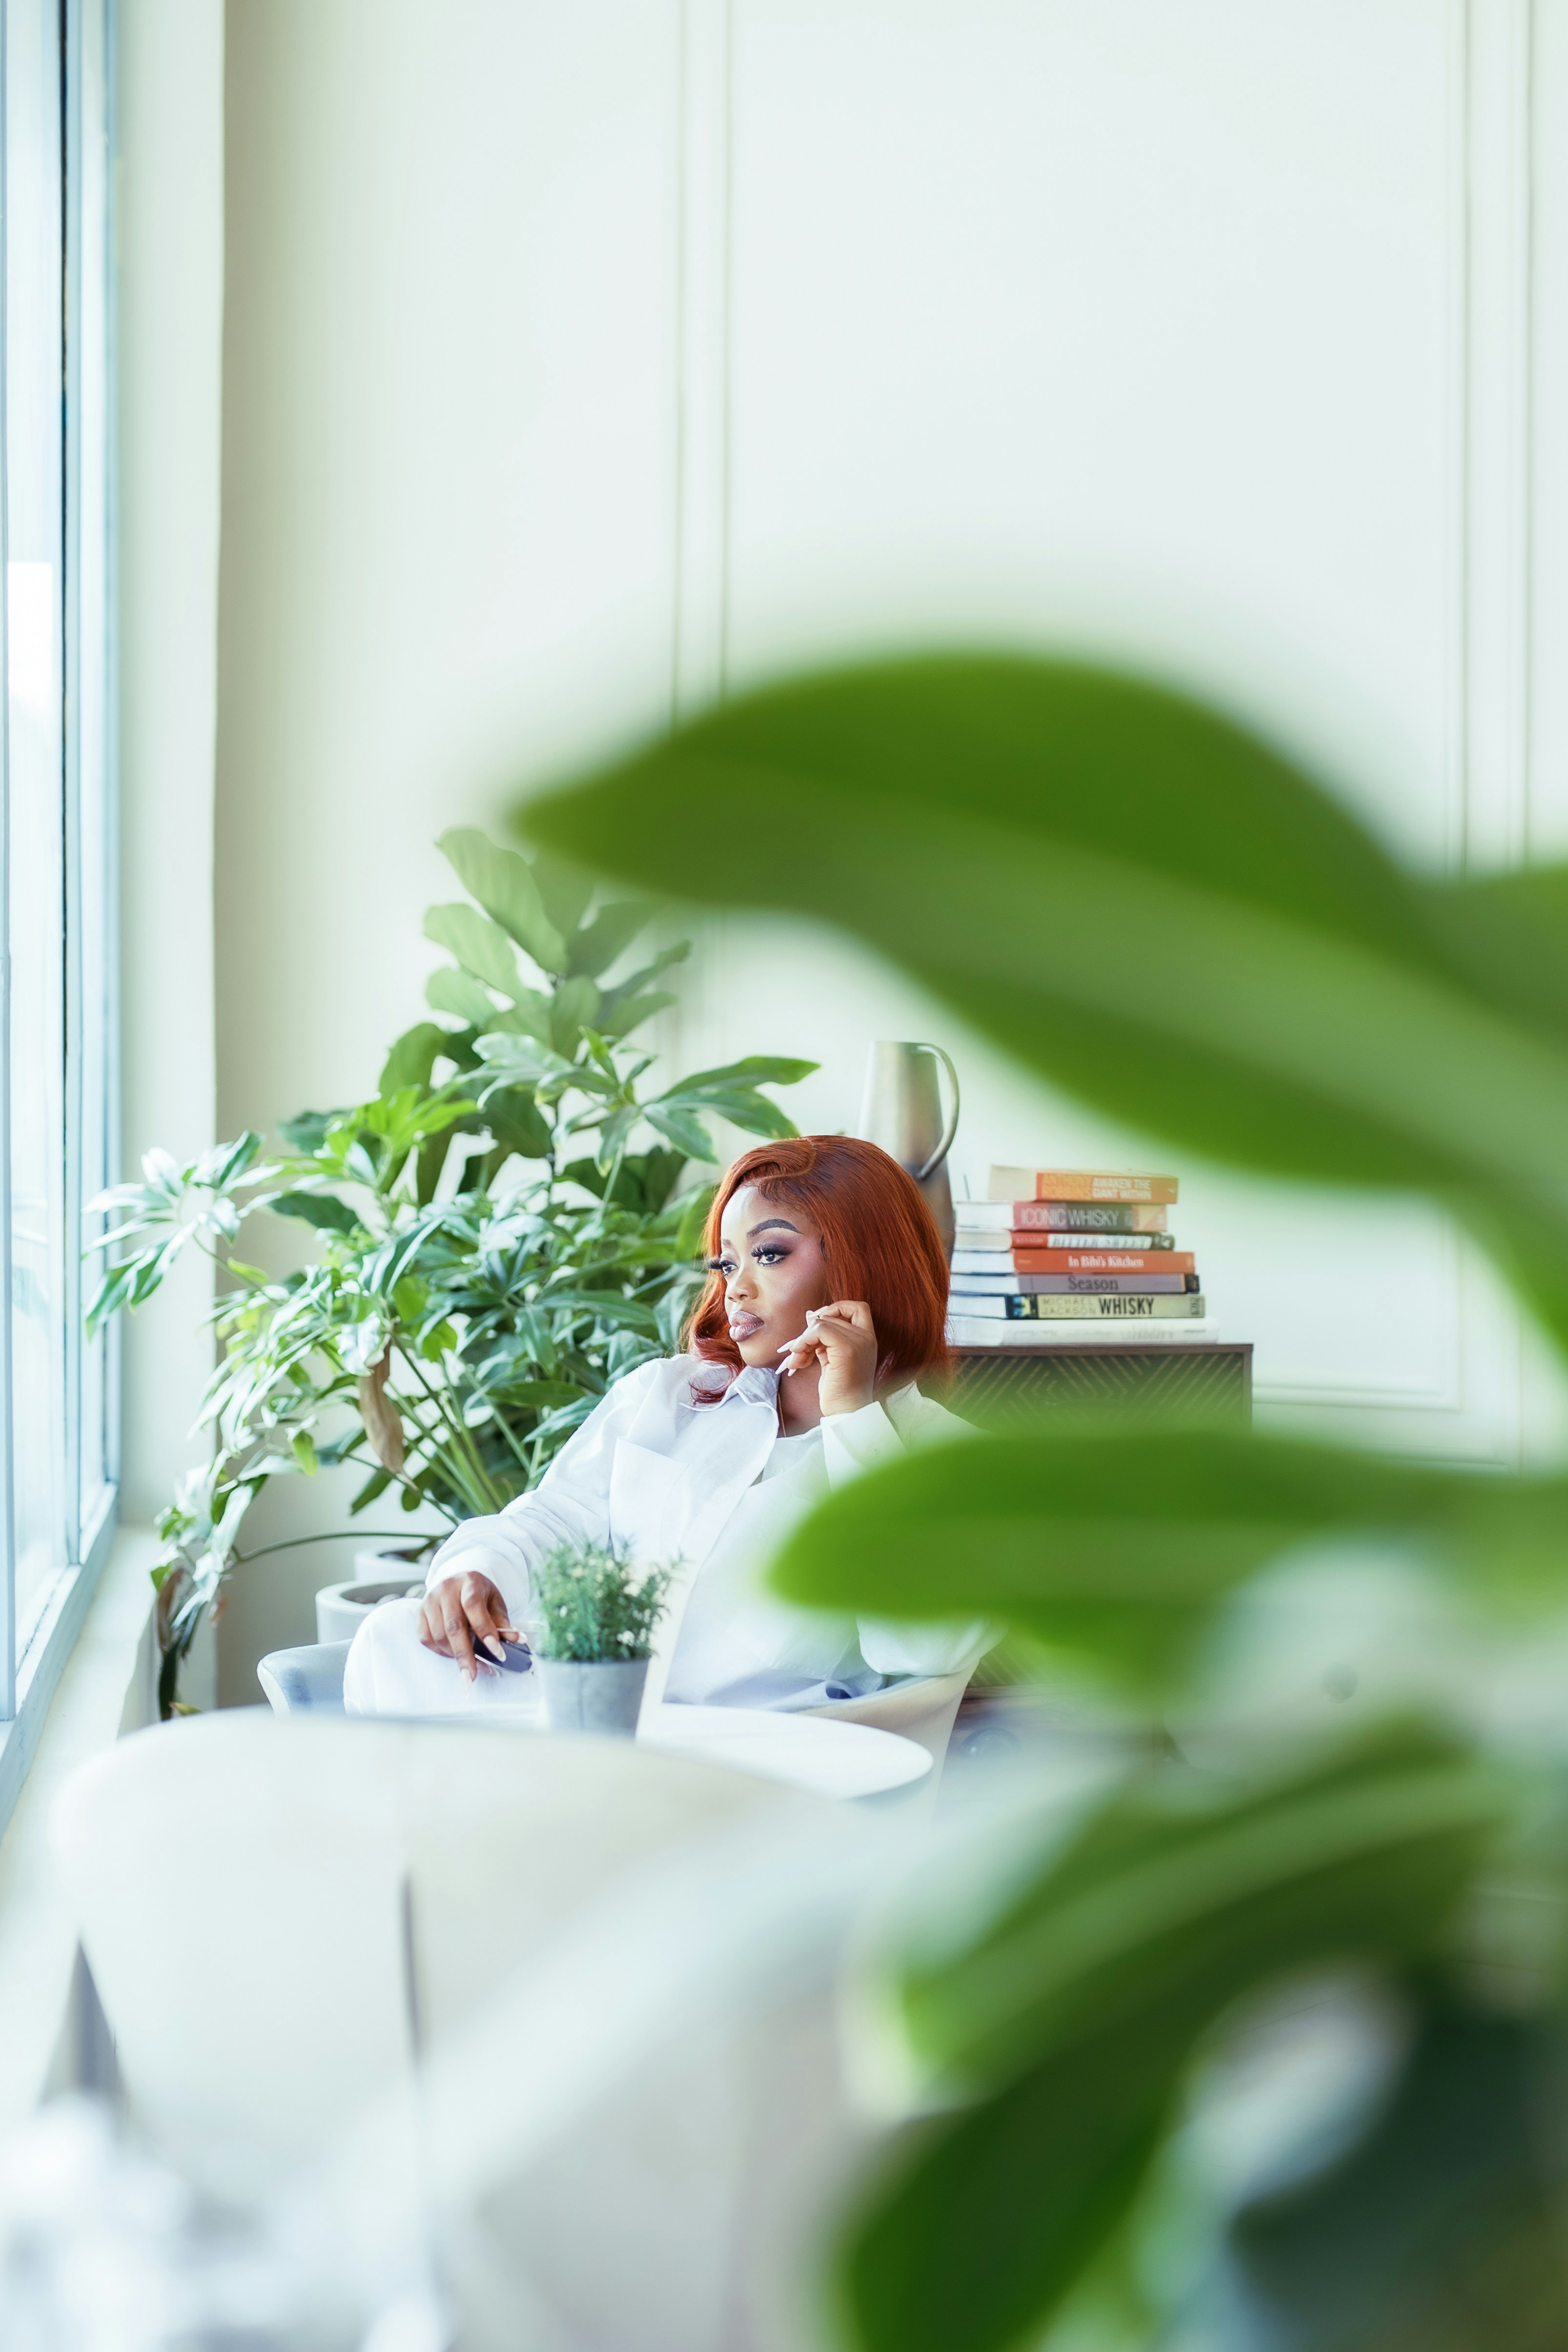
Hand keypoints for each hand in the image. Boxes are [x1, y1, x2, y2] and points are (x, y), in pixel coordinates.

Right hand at [418, 1570, 517, 1682]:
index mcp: (469, 1581)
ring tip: (468, 1668)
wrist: (457, 1583)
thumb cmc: (479, 1595)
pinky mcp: (419, 1613)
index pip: (474, 1606)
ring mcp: (430, 1600)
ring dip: (454, 1655)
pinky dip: (440, 1651)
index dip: (485, 1631)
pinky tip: (453, 1655)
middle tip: (472, 1676)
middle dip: (465, 1654)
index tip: (497, 1653)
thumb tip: (518, 1640)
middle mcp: (446, 1589)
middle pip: (454, 1625)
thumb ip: (503, 1622)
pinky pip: (426, 1638)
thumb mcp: (495, 1602)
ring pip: (439, 1635)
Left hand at [778, 1299, 878, 1416]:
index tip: (819, 1325)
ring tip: (797, 1359)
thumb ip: (825, 1338)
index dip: (836, 1309)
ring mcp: (858, 1341)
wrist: (847, 1412)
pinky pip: (819, 1329)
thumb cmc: (839, 1391)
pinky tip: (798, 1360)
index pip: (857, 1307)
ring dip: (803, 1339)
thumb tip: (810, 1315)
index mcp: (867, 1339)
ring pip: (822, 1321)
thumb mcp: (831, 1359)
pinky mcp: (846, 1348)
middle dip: (810, 1329)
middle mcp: (866, 1337)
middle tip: (800, 1348)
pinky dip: (803, 1341)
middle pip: (831, 1314)